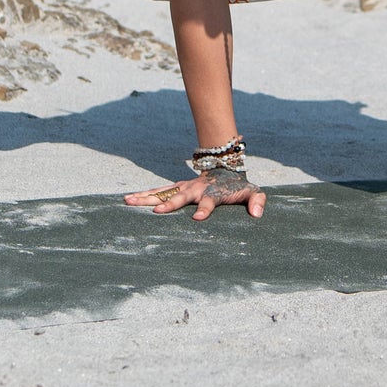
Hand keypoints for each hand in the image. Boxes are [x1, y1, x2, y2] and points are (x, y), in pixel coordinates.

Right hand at [124, 167, 265, 220]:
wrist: (226, 168)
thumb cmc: (239, 186)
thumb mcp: (253, 192)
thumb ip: (257, 201)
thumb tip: (258, 214)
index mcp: (213, 193)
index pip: (209, 201)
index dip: (205, 209)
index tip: (199, 218)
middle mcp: (196, 189)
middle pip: (180, 197)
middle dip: (169, 204)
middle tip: (157, 212)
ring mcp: (184, 188)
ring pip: (164, 192)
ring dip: (147, 197)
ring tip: (129, 201)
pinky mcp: (177, 188)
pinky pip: (158, 192)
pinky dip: (144, 195)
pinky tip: (128, 199)